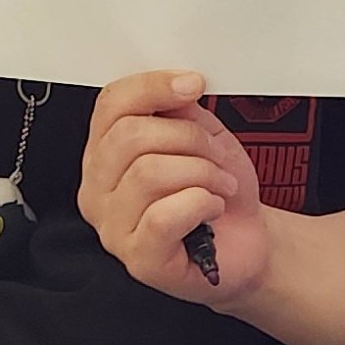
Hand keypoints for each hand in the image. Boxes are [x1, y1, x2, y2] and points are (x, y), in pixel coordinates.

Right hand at [78, 70, 267, 304]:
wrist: (246, 239)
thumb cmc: (217, 190)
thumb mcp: (200, 134)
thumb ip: (178, 108)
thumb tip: (176, 84)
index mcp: (105, 153)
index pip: (110, 105)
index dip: (153, 86)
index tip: (194, 84)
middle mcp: (98, 190)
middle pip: (129, 136)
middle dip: (189, 137)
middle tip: (216, 153)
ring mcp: (113, 228)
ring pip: (148, 173)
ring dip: (202, 172)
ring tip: (221, 184)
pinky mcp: (139, 260)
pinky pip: (162, 217)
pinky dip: (201, 203)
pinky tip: (212, 208)